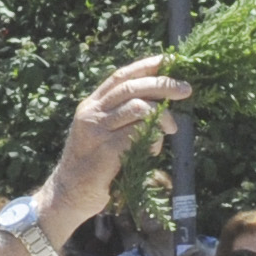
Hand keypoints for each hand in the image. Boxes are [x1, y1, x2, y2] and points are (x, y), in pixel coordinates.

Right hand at [40, 57, 192, 232]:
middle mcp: (92, 113)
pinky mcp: (105, 151)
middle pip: (131, 87)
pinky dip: (153, 140)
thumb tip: (162, 103)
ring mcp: (96, 131)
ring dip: (161, 116)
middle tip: (186, 89)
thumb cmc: (94, 166)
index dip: (146, 66)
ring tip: (172, 128)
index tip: (170, 60)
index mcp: (92, 105)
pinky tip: (154, 150)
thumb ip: (124, 118)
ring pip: (137, 108)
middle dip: (162, 85)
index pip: (121, 76)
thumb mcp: (105, 134)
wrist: (69, 194)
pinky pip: (138, 136)